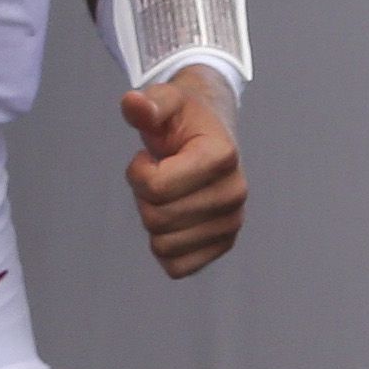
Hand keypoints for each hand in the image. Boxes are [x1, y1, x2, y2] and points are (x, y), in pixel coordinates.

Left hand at [122, 67, 245, 277]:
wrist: (211, 134)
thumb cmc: (183, 119)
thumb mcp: (165, 101)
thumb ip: (148, 104)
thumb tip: (134, 104)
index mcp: (221, 156)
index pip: (156, 188)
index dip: (138, 172)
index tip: (152, 156)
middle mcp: (235, 193)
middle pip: (157, 219)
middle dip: (144, 198)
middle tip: (159, 176)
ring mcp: (232, 222)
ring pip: (164, 246)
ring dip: (154, 221)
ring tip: (169, 195)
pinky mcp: (225, 243)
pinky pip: (179, 267)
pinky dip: (166, 248)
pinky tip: (174, 221)